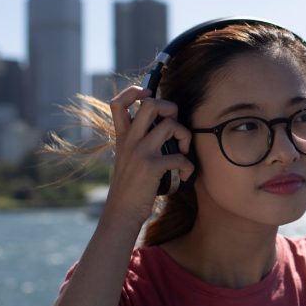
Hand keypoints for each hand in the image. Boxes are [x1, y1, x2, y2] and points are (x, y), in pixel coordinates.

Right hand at [103, 86, 193, 226]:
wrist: (122, 213)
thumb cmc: (131, 186)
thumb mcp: (127, 158)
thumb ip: (139, 141)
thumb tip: (165, 126)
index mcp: (123, 137)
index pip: (117, 103)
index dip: (134, 91)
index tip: (147, 95)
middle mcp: (130, 140)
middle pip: (151, 104)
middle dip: (171, 108)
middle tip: (175, 126)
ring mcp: (141, 152)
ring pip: (172, 125)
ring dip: (186, 138)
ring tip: (183, 154)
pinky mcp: (152, 166)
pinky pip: (181, 157)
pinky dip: (188, 167)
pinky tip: (183, 176)